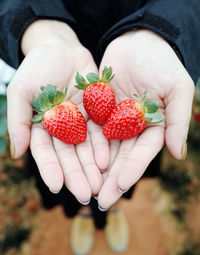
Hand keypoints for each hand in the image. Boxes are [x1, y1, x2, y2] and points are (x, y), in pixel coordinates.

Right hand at [7, 20, 108, 201]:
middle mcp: (61, 130)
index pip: (45, 153)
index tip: (56, 187)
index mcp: (42, 128)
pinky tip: (107, 162)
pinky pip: (100, 134)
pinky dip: (103, 148)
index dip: (50, 169)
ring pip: (85, 150)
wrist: (60, 48)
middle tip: (85, 195)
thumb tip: (17, 154)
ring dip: (92, 169)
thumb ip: (18, 120)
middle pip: (69, 157)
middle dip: (76, 176)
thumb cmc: (37, 67)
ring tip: (99, 186)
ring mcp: (79, 124)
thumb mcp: (22, 90)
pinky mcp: (96, 115)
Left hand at [97, 29, 193, 208]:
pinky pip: (91, 132)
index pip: (142, 153)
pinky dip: (85, 149)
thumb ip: (178, 120)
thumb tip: (177, 153)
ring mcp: (115, 122)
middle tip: (101, 201)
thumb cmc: (162, 62)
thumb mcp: (177, 88)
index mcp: (153, 127)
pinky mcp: (99, 113)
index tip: (120, 186)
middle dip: (111, 180)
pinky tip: (76, 164)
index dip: (132, 169)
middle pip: (122, 158)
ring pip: (105, 151)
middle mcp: (133, 129)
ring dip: (96, 171)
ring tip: (87, 189)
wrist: (137, 41)